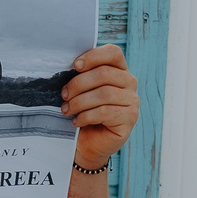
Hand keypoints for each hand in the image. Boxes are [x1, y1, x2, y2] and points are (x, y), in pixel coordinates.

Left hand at [62, 44, 138, 169]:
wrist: (87, 144)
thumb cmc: (82, 113)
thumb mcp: (80, 91)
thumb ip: (81, 76)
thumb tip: (66, 65)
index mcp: (119, 70)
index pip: (113, 53)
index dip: (94, 56)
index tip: (75, 66)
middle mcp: (129, 82)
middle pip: (104, 73)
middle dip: (78, 84)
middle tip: (64, 95)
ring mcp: (132, 100)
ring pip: (104, 93)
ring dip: (79, 102)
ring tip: (67, 110)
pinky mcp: (130, 118)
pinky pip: (106, 111)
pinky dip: (86, 116)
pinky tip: (77, 121)